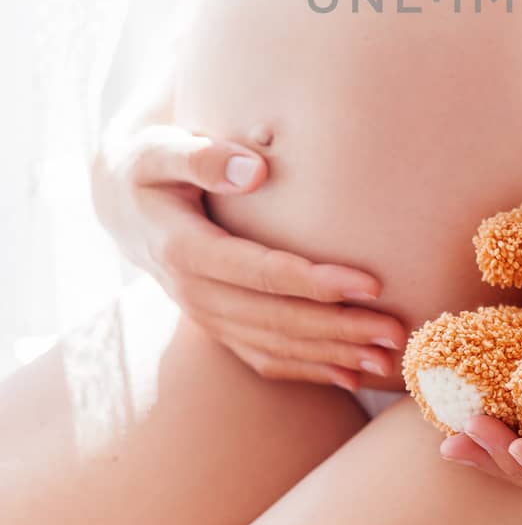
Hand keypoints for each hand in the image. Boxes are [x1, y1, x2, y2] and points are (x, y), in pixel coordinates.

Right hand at [90, 122, 406, 390]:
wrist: (121, 206)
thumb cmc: (150, 165)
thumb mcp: (160, 150)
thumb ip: (202, 156)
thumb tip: (254, 170)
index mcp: (184, 251)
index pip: (260, 273)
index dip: (315, 283)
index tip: (371, 283)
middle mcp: (194, 293)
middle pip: (276, 320)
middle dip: (340, 329)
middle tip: (396, 330)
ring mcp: (205, 316)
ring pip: (274, 347)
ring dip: (332, 355)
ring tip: (387, 357)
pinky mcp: (217, 325)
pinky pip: (263, 357)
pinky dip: (307, 369)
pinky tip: (350, 375)